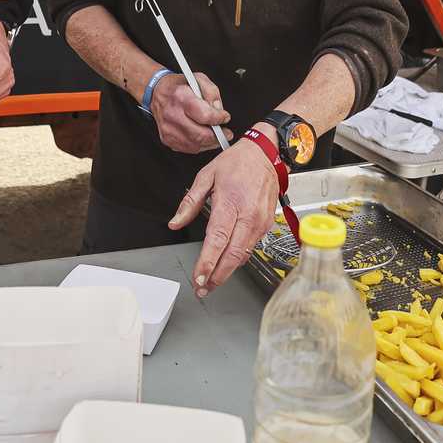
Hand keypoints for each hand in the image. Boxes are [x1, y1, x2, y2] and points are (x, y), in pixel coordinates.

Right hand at [151, 71, 230, 153]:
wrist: (157, 93)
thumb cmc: (178, 86)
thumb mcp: (198, 79)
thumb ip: (212, 92)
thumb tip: (219, 109)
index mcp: (181, 97)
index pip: (204, 115)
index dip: (218, 119)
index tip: (225, 117)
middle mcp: (173, 115)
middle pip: (200, 134)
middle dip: (218, 136)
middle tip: (227, 133)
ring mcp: (168, 129)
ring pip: (196, 145)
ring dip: (210, 143)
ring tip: (217, 136)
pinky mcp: (167, 139)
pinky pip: (189, 148)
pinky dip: (200, 145)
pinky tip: (204, 138)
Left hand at [169, 133, 278, 296]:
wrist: (263, 154)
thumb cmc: (237, 163)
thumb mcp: (206, 175)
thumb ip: (190, 202)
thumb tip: (175, 222)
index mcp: (230, 202)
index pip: (217, 240)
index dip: (207, 262)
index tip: (198, 277)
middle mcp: (248, 215)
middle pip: (232, 255)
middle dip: (217, 276)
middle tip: (202, 288)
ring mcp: (260, 222)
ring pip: (244, 255)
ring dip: (227, 271)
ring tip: (211, 281)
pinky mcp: (267, 225)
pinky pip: (251, 247)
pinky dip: (238, 258)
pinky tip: (227, 263)